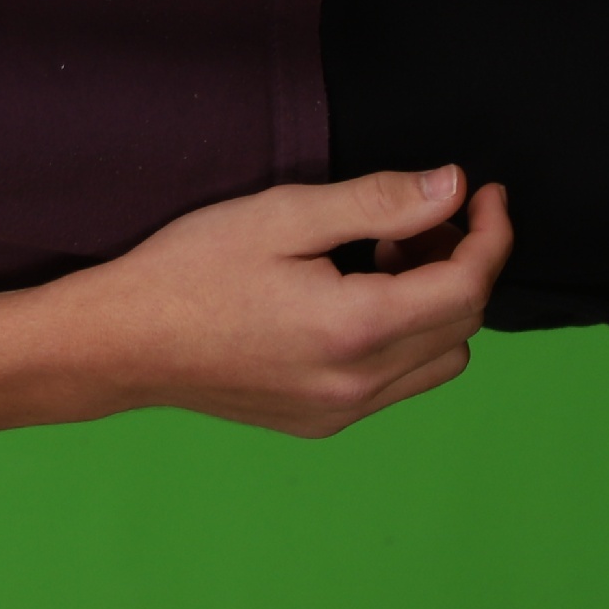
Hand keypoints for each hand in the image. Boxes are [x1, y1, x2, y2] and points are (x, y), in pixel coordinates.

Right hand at [44, 166, 513, 438]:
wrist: (118, 344)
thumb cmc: (187, 271)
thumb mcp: (280, 215)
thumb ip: (376, 201)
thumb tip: (452, 187)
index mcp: (357, 328)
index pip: (468, 285)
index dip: (490, 233)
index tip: (484, 192)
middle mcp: (361, 382)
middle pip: (463, 323)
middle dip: (461, 262)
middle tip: (419, 216)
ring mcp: (342, 410)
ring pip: (440, 360)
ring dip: (436, 306)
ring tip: (381, 260)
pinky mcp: (321, 422)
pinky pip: (398, 382)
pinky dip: (403, 339)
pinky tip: (352, 302)